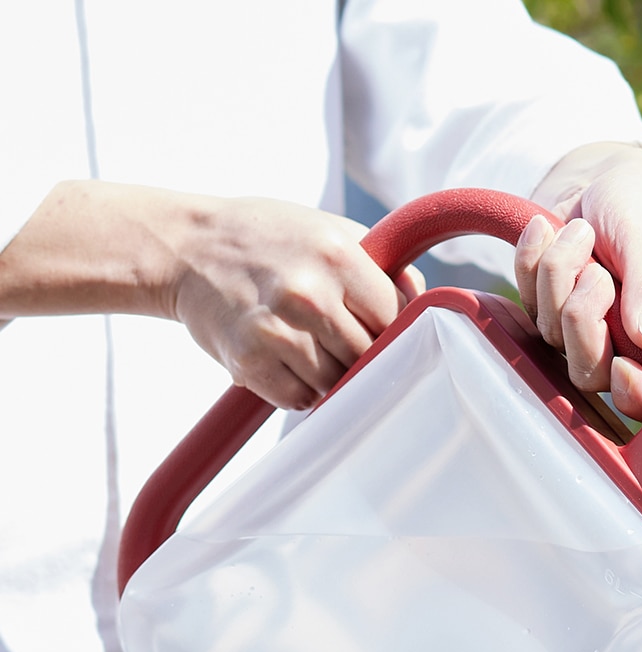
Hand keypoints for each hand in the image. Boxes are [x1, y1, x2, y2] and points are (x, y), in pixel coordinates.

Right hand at [171, 197, 423, 409]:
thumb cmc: (269, 240)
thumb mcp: (330, 231)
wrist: (185, 247)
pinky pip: (301, 399)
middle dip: (361, 355)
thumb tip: (426, 304)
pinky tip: (286, 361)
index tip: (382, 331)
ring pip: (337, 384)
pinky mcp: (249, 361)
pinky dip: (300, 389)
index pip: (397, 319)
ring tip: (310, 346)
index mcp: (338, 256)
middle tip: (341, 341)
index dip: (394, 331)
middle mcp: (308, 293)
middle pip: (369, 357)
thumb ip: (383, 267)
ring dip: (331, 376)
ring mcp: (277, 331)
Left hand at [515, 143, 641, 420]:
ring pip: (555, 336)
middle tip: (597, 273)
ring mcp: (586, 331)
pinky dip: (533, 260)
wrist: (597, 172)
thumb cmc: (638, 201)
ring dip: (559, 275)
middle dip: (583, 321)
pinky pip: (528, 302)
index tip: (622, 364)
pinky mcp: (551, 312)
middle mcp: (630, 342)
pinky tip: (550, 229)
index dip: (634, 392)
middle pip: (592, 376)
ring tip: (579, 231)